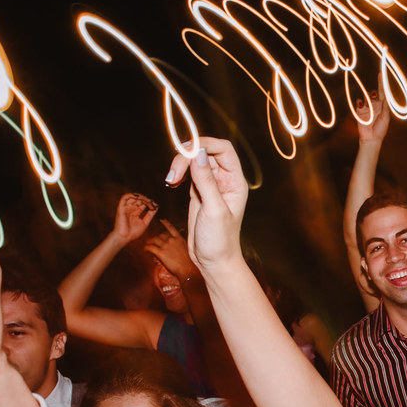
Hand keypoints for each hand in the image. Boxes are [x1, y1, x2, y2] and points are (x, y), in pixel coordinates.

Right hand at [111, 192, 157, 244]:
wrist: (124, 238)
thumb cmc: (133, 233)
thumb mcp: (145, 222)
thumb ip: (150, 214)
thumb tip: (157, 206)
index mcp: (136, 212)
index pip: (143, 203)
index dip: (150, 202)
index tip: (156, 204)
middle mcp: (131, 209)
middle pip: (139, 199)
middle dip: (146, 199)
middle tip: (151, 202)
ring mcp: (126, 208)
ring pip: (133, 197)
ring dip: (140, 197)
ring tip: (146, 200)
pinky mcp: (121, 207)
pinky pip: (124, 197)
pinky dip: (131, 195)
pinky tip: (138, 197)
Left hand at [145, 219, 198, 280]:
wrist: (188, 269)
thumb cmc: (189, 262)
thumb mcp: (187, 249)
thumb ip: (180, 245)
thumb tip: (176, 246)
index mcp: (179, 238)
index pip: (171, 228)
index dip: (165, 223)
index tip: (162, 220)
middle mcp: (172, 240)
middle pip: (160, 235)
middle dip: (156, 237)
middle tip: (152, 240)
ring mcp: (165, 246)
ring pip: (154, 240)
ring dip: (149, 241)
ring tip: (147, 243)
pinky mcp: (160, 253)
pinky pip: (150, 248)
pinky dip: (146, 248)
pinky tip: (145, 249)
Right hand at [165, 138, 250, 268]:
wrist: (214, 261)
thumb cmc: (220, 240)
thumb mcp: (214, 210)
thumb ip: (206, 181)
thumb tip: (198, 153)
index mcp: (235, 182)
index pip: (223, 149)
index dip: (206, 144)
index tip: (187, 150)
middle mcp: (225, 180)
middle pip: (206, 152)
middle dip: (187, 156)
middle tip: (174, 172)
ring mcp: (211, 186)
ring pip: (195, 161)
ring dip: (180, 164)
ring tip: (171, 179)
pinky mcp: (198, 192)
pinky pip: (188, 173)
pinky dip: (178, 173)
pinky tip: (172, 181)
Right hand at [355, 78, 390, 144]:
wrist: (371, 139)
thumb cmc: (381, 129)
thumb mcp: (386, 117)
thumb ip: (385, 106)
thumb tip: (385, 96)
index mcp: (383, 106)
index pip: (382, 92)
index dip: (381, 83)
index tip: (380, 74)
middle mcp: (375, 105)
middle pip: (374, 93)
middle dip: (374, 93)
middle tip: (375, 97)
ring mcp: (367, 108)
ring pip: (366, 96)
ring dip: (367, 98)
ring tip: (369, 105)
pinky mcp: (359, 111)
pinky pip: (359, 102)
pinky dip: (360, 102)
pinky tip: (362, 105)